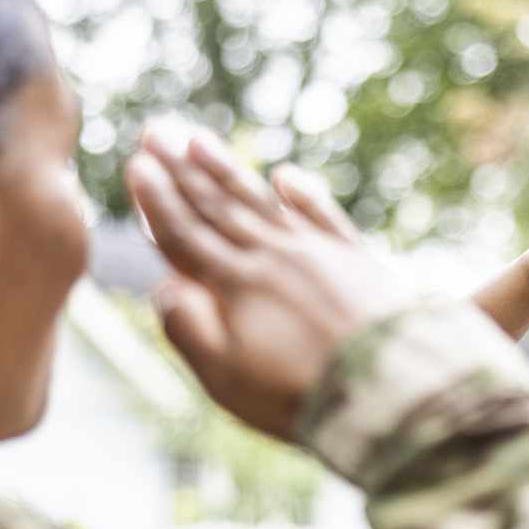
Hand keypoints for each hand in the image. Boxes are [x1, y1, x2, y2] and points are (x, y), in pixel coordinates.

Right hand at [125, 125, 412, 439]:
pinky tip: (285, 176)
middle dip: (181, 169)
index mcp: (234, 284)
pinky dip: (301, 193)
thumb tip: (162, 287)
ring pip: (261, 201)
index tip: (137, 166)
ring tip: (200, 140)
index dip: (157, 201)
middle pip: (217, 206)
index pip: (184, 234)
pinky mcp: (356, 261)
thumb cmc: (299, 396)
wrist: (390, 389)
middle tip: (157, 133)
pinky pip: (322, 215)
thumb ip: (189, 329)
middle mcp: (272, 256)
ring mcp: (316, 252)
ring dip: (227, 170)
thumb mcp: (226, 378)